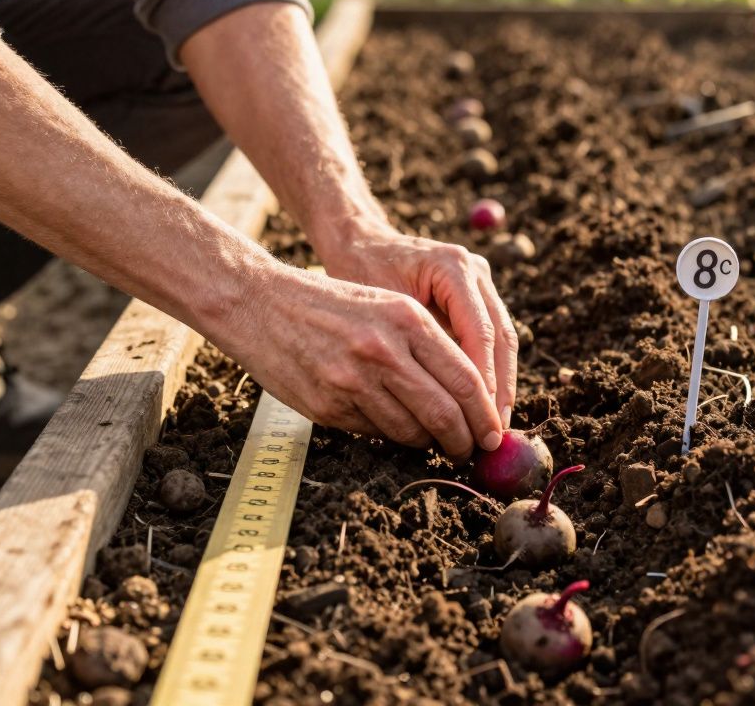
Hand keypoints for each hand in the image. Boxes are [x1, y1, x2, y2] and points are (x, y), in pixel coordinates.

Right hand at [220, 264, 503, 457]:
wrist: (260, 304)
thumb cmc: (331, 304)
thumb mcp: (386, 306)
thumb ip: (427, 345)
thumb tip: (469, 398)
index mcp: (407, 319)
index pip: (465, 379)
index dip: (485, 414)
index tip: (494, 432)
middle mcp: (383, 350)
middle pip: (445, 413)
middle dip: (466, 440)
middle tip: (471, 450)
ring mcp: (354, 381)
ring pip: (412, 431)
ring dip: (429, 443)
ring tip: (434, 441)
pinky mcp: (329, 406)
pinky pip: (376, 434)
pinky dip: (391, 436)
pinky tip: (393, 427)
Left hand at [315, 223, 518, 429]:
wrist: (361, 241)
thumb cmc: (360, 272)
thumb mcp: (380, 310)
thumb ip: (411, 347)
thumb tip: (435, 402)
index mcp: (452, 267)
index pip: (479, 331)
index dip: (483, 378)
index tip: (481, 416)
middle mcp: (474, 271)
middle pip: (501, 337)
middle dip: (499, 388)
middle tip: (494, 430)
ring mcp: (481, 281)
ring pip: (504, 339)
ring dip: (501, 383)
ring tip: (494, 423)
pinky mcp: (478, 295)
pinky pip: (492, 338)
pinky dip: (490, 371)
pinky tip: (485, 404)